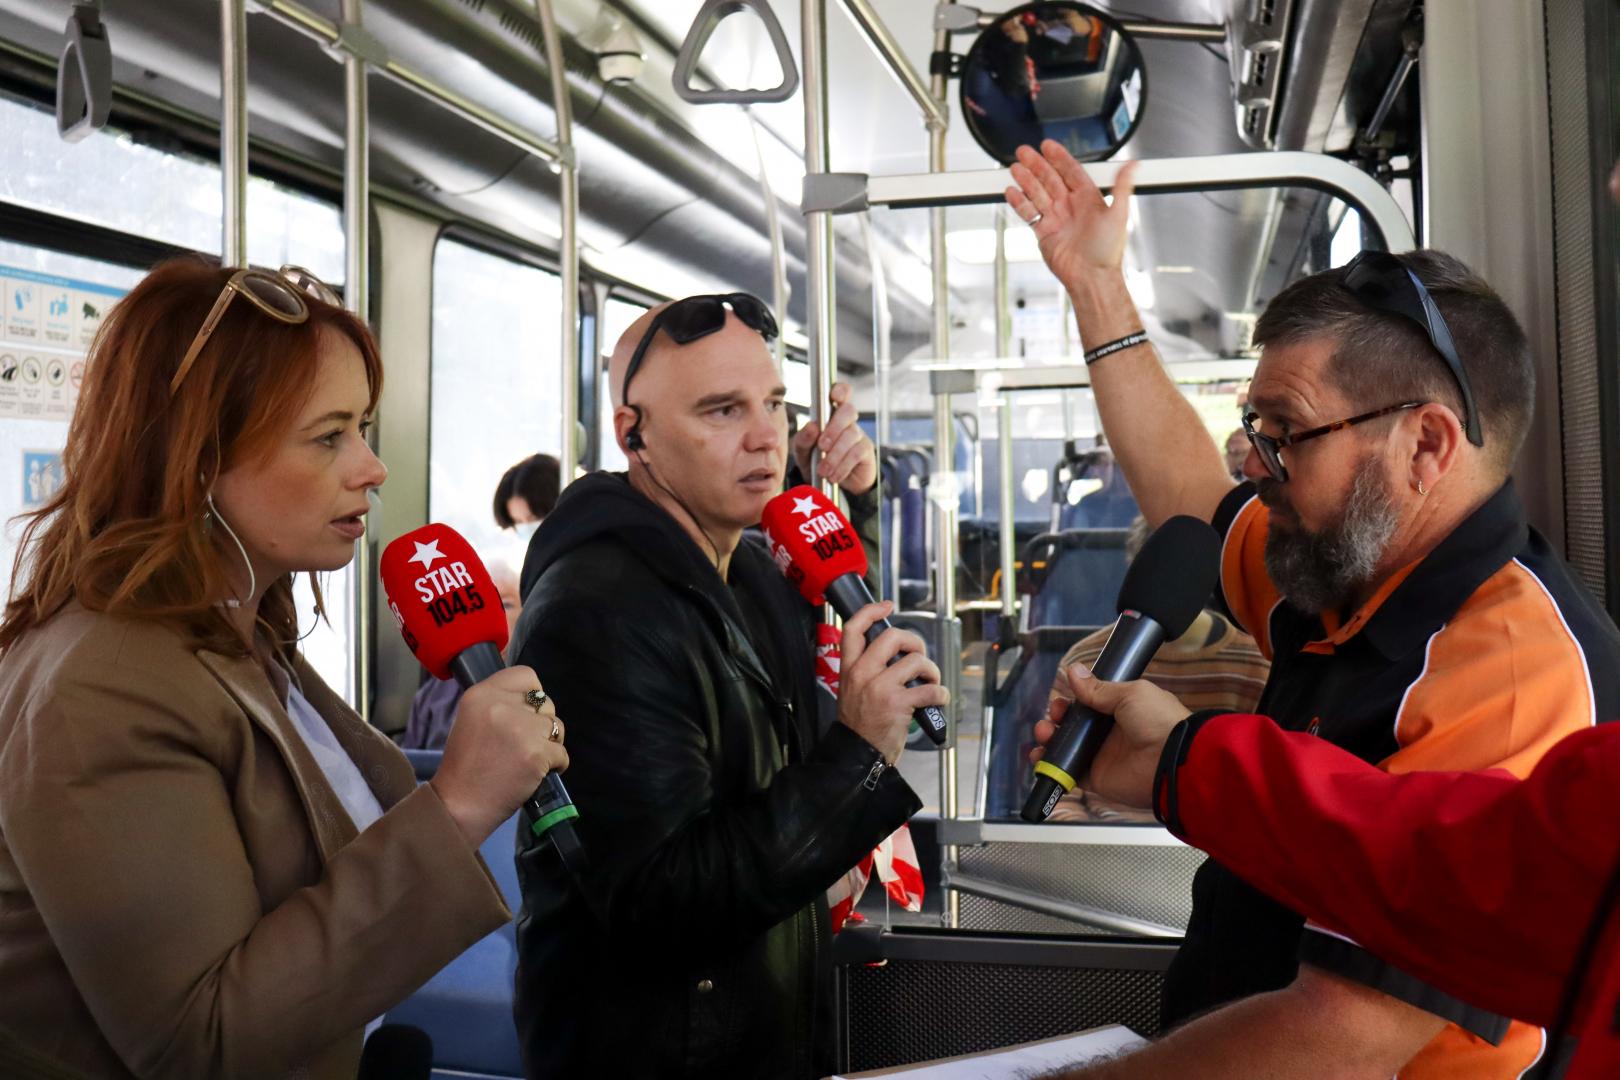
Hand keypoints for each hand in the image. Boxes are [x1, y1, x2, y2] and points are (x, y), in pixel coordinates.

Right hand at [431, 665, 568, 846]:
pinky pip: (562, 753)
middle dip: (542, 723)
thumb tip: (532, 700)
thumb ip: (499, 705)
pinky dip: (555, 766)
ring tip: (529, 760)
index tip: (527, 714)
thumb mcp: (471, 720)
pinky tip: (535, 774)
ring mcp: (521, 729)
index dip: (532, 695)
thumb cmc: (465, 767)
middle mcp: (501, 706)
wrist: (458, 805)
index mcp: (481, 694)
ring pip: (556, 727)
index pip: (526, 675)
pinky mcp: (536, 753)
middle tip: (525, 744)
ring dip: (550, 744)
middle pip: (545, 702)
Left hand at [793, 381, 876, 495]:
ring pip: (851, 435)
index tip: (834, 397)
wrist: (828, 486)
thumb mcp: (803, 451)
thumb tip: (812, 426)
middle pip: (849, 411)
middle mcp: (847, 421)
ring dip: (835, 454)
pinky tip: (834, 476)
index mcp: (831, 414)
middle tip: (822, 446)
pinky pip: (857, 453)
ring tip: (823, 470)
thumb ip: (804, 439)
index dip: (841, 390)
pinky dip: (842, 466)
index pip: (841, 393)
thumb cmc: (816, 460)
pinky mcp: (866, 451)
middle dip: (835, 427)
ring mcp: (858, 435)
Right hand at [837, 600, 948, 764]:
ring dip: (931, 670)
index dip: (870, 611)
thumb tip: (897, 654)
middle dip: (914, 642)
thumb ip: (866, 669)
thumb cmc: (860, 724)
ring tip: (931, 682)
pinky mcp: (898, 704)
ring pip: (916, 661)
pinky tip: (938, 699)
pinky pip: (930, 689)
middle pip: (892, 636)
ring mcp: (880, 688)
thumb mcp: (851, 690)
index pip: (853, 628)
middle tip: (918, 656)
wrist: (858, 753)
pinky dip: (941, 693)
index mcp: (849, 668)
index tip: (886, 605)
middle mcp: (862, 673)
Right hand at [1005, 141, 1137, 288]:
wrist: (1091, 278)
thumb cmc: (1107, 251)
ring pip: (1038, 194)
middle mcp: (1071, 206)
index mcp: (1088, 199)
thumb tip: (1133, 164)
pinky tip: (1012, 192)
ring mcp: (1056, 219)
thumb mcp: (1118, 215)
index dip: (1059, 158)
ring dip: (1026, 180)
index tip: (1048, 146)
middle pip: (1050, 179)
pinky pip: (1029, 214)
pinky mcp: (1044, 233)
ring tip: (1016, 168)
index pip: (1071, 171)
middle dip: (1037, 165)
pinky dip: (1020, 203)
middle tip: (1024, 152)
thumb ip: (1122, 187)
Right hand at [1030, 662, 1186, 808]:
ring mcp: (1101, 756)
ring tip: (1043, 732)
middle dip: (1056, 718)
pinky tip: (1040, 756)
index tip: (1062, 699)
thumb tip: (1073, 671)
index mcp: (1119, 711)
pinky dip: (1052, 767)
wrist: (1171, 759)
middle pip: (1072, 725)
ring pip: (1066, 747)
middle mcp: (1108, 734)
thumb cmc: (1159, 721)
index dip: (1070, 702)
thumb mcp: (1129, 693)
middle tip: (1054, 716)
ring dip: (1049, 739)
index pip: (1086, 705)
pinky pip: (1069, 773)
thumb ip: (1098, 688)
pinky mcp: (1096, 778)